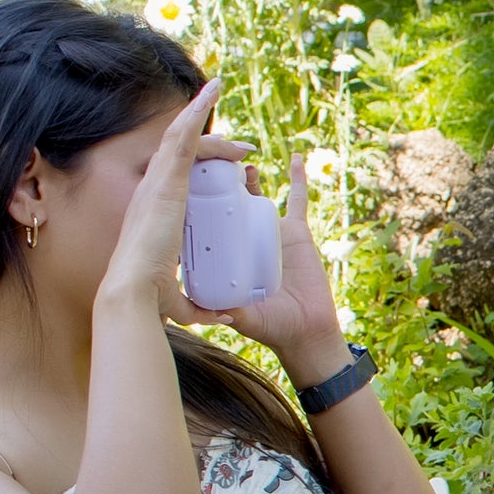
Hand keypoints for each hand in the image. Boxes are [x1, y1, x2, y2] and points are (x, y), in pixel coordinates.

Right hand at [103, 81, 223, 315]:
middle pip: (181, 152)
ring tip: (220, 90)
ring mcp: (156, 182)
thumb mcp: (182, 300)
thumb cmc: (151, 298)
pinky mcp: (166, 179)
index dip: (203, 168)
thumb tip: (226, 314)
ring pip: (181, 136)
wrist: (133, 292)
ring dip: (201, 113)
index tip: (232, 171)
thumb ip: (202, 306)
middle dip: (210, 143)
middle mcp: (151, 191)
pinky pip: (183, 136)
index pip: (179, 179)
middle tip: (242, 150)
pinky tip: (211, 91)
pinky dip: (196, 111)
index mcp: (155, 212)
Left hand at [213, 148, 348, 384]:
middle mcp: (244, 242)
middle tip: (210, 163)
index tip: (187, 183)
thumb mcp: (242, 316)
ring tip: (240, 162)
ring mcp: (269, 234)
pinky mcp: (296, 233)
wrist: (306, 335)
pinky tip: (296, 159)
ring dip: (247, 176)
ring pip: (256, 196)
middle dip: (218, 182)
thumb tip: (207, 306)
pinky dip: (298, 179)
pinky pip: (298, 200)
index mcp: (226, 257)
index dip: (196, 203)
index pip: (204, 223)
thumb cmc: (272, 328)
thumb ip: (225, 311)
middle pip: (227, 203)